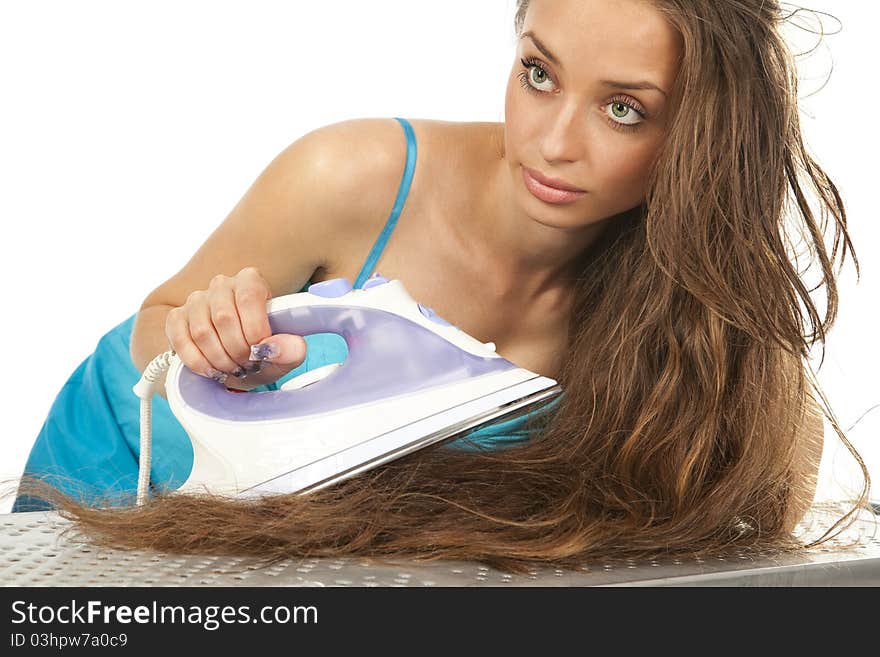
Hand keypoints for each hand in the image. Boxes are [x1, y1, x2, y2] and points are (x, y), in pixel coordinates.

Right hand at [165, 266, 306, 384]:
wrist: (235, 362)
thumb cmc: (261, 352)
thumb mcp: (283, 355)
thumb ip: (291, 350)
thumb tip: (281, 347)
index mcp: (250, 281)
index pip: (249, 297)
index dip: (255, 330)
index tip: (261, 352)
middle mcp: (221, 284)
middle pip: (224, 317)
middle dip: (238, 350)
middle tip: (247, 366)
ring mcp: (196, 300)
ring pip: (202, 331)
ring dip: (219, 359)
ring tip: (233, 369)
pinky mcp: (177, 318)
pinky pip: (180, 340)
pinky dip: (197, 362)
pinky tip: (212, 371)